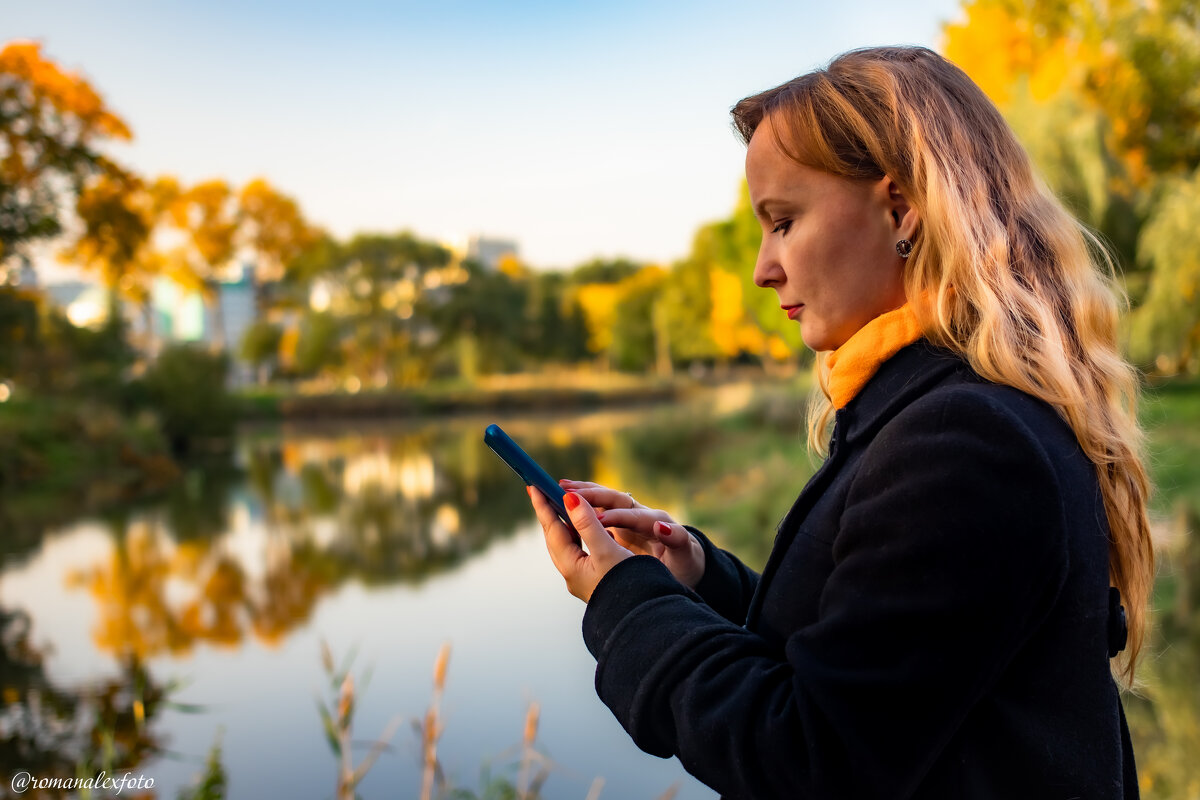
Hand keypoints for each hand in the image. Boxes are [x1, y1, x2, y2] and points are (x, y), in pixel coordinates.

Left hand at [529, 486, 631, 602]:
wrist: (642, 614)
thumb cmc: (628, 583)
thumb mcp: (607, 550)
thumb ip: (588, 523)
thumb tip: (569, 498)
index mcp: (571, 566)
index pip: (553, 529)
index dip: (543, 506)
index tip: (533, 486)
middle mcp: (572, 573)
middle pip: (555, 538)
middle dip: (549, 514)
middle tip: (542, 493)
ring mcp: (581, 578)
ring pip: (566, 545)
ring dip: (563, 525)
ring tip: (561, 507)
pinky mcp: (592, 580)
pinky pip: (577, 551)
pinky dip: (577, 536)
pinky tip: (584, 530)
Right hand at [558, 479, 705, 589]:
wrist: (687, 565)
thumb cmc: (686, 563)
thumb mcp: (684, 555)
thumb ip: (676, 539)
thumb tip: (662, 526)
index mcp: (654, 521)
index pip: (632, 515)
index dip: (616, 517)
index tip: (598, 522)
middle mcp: (640, 515)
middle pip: (614, 499)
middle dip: (592, 494)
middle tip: (567, 490)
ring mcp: (628, 520)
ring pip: (603, 502)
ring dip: (583, 494)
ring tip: (560, 489)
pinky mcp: (620, 527)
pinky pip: (598, 512)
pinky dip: (582, 508)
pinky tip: (564, 508)